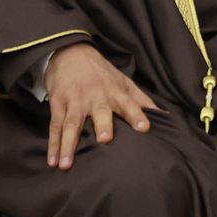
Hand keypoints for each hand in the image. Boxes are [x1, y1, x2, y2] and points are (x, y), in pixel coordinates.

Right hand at [43, 44, 158, 168]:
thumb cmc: (101, 72)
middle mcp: (95, 96)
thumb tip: (164, 116)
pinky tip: (52, 161)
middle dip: (103, 125)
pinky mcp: (58, 104)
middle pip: (99, 112)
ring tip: (65, 165)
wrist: (70, 52)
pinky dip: (53, 144)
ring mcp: (75, 101)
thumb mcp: (123, 81)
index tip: (145, 128)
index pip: (128, 104)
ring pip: (72, 124)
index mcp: (114, 92)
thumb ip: (141, 100)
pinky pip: (55, 126)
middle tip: (105, 139)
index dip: (137, 115)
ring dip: (68, 145)